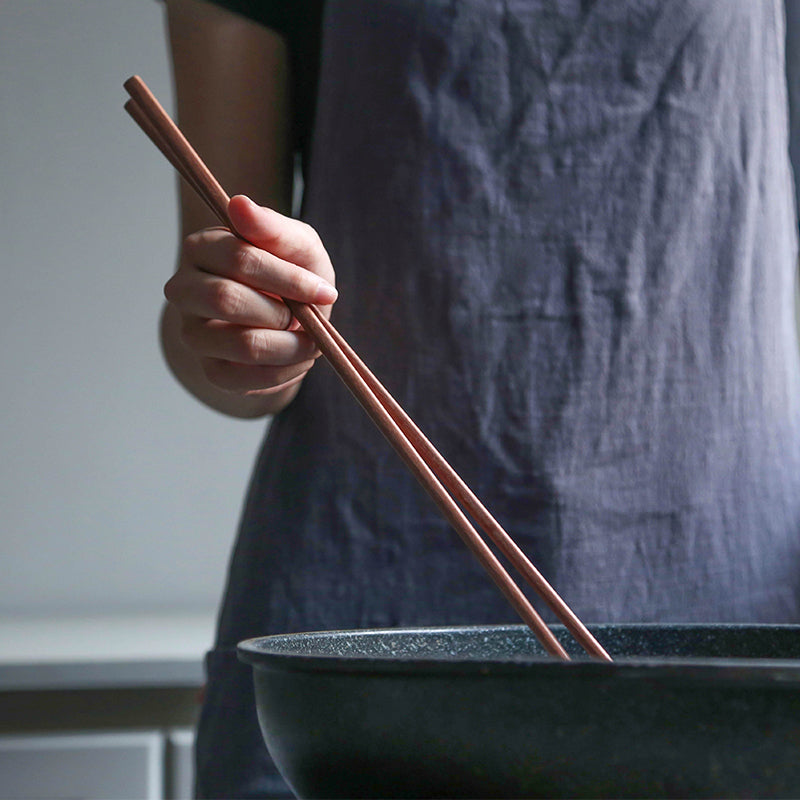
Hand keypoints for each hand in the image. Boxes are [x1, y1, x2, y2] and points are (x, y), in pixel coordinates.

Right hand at [164, 195, 336, 400]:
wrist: (291, 324)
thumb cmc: (292, 276)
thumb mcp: (297, 246)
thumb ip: (274, 228)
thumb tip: (239, 204)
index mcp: (203, 248)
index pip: (238, 258)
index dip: (288, 278)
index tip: (325, 291)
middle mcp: (184, 289)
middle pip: (227, 300)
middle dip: (283, 311)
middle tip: (307, 314)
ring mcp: (192, 333)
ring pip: (241, 344)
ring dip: (291, 345)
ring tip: (309, 340)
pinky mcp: (210, 370)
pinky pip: (248, 378)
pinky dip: (285, 371)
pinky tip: (297, 357)